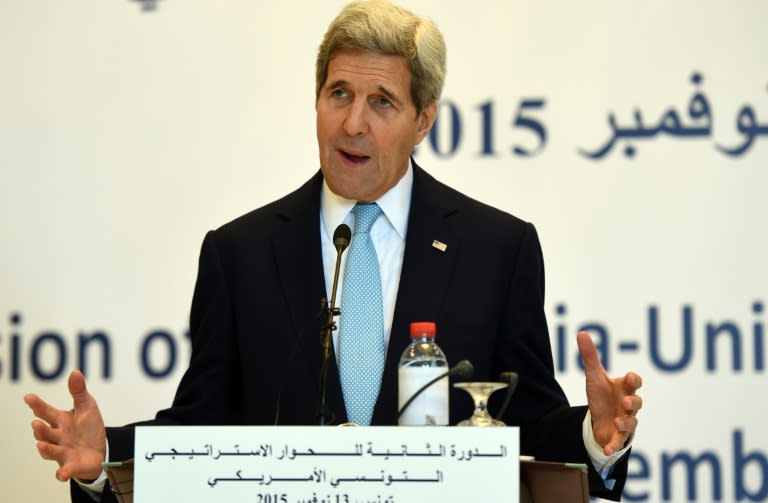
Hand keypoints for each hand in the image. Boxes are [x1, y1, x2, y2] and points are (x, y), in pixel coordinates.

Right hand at [24, 370, 106, 481]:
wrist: (100, 450)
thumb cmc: (89, 428)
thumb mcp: (87, 407)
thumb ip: (79, 391)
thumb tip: (75, 371)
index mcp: (61, 421)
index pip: (46, 411)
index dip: (37, 405)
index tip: (29, 397)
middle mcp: (58, 437)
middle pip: (46, 433)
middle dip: (40, 429)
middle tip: (36, 423)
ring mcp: (63, 452)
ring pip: (51, 451)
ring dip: (46, 448)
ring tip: (41, 444)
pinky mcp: (71, 465)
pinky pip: (65, 470)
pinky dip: (62, 472)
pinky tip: (61, 474)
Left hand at [577, 331, 642, 455]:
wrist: (599, 419)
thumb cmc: (602, 395)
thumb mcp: (594, 376)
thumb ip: (590, 357)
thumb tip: (582, 333)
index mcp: (624, 388)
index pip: (634, 382)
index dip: (633, 379)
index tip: (628, 377)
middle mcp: (628, 405)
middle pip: (637, 402)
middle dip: (633, 401)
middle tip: (625, 401)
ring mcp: (625, 421)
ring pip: (631, 422)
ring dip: (626, 422)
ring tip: (617, 419)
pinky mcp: (618, 436)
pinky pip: (619, 442)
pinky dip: (614, 446)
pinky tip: (607, 450)